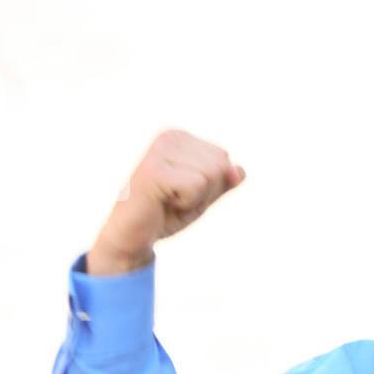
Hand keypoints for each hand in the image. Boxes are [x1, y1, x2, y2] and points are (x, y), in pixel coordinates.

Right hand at [87, 130, 245, 274]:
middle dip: (206, 193)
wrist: (132, 236)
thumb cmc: (165, 214)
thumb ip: (222, 183)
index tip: (183, 193)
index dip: (211, 186)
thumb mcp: (202, 197)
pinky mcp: (154, 169)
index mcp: (179, 137)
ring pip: (211, 175)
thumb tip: (241, 171)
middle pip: (221, 165)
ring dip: (196, 200)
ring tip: (169, 202)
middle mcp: (169, 136)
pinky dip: (188, 204)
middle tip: (176, 200)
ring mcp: (159, 150)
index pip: (224, 158)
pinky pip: (197, 185)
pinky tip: (163, 204)